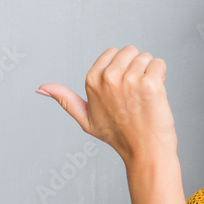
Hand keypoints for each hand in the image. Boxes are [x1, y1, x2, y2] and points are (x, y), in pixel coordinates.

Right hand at [36, 46, 176, 162]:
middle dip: (136, 68)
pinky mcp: (150, 84)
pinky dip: (161, 77)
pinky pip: (159, 64)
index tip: (122, 91)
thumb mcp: (86, 119)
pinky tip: (156, 96)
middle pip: (131, 51)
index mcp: (92, 80)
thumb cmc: (118, 136)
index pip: (114, 52)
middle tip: (135, 95)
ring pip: (146, 57)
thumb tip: (41, 89)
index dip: (122, 69)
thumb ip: (65, 100)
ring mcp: (129, 80)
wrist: (145, 152)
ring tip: (145, 97)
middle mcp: (108, 77)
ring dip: (150, 73)